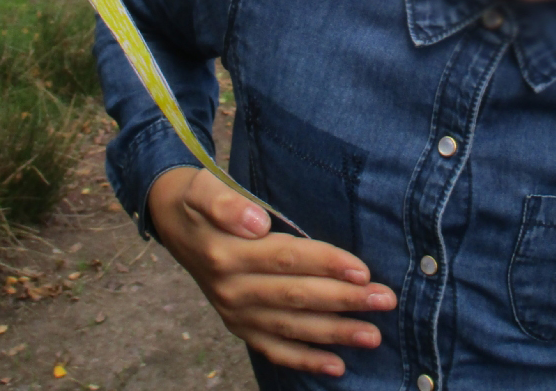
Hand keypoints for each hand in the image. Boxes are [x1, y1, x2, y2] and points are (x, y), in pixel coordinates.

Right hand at [147, 167, 396, 376]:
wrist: (170, 220)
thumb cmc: (196, 199)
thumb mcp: (203, 189)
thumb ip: (227, 204)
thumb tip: (256, 222)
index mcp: (228, 254)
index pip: (287, 259)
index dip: (326, 264)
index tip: (363, 270)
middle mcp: (232, 289)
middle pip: (297, 297)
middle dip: (345, 301)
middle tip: (386, 301)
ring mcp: (235, 313)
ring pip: (292, 328)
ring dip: (335, 333)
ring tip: (373, 336)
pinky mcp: (238, 327)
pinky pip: (274, 349)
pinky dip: (305, 361)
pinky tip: (337, 367)